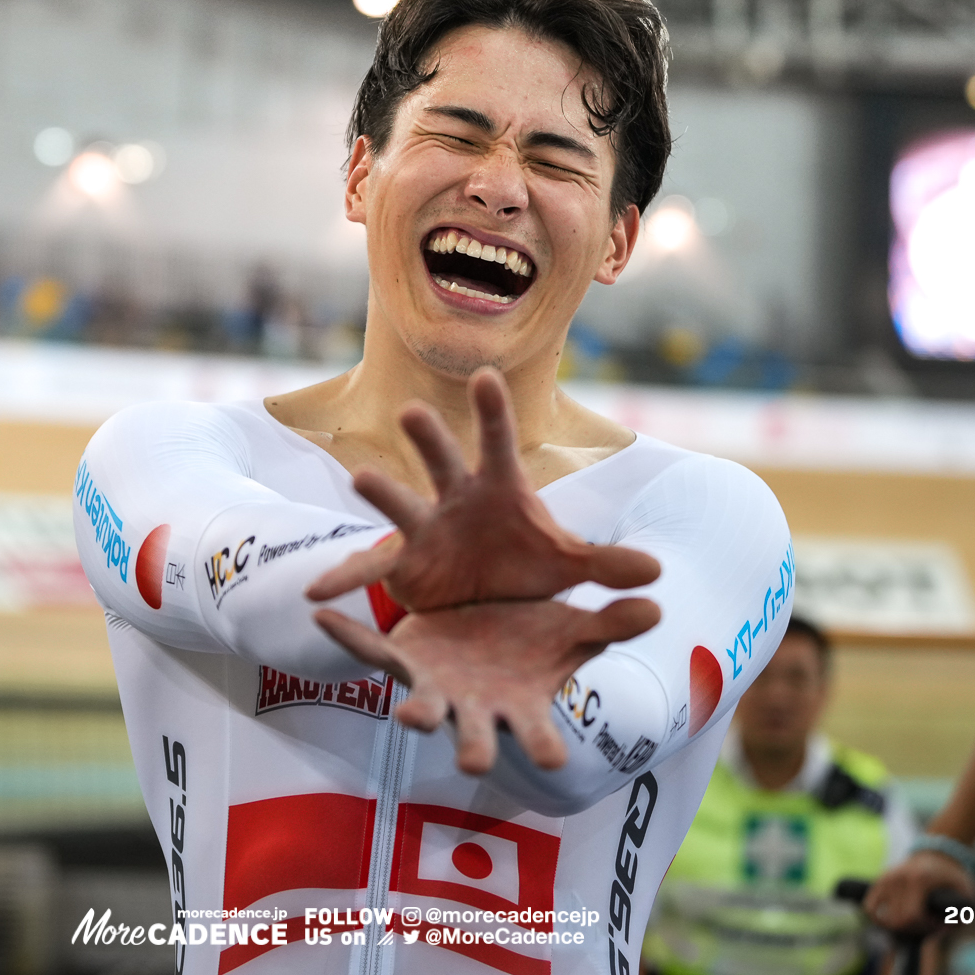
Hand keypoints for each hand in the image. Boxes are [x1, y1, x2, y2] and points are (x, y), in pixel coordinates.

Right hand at [306, 369, 659, 609]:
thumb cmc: (521, 564)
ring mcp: (422, 528)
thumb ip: (605, 565)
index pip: (499, 442)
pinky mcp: (401, 565)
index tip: (485, 377)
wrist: (482, 597)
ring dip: (381, 493)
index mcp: (498, 487)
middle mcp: (454, 497)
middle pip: (441, 461)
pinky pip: (369, 570)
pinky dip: (343, 581)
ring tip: (363, 480)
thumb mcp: (566, 566)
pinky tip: (316, 593)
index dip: (491, 411)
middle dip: (428, 438)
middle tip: (412, 411)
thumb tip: (658, 572)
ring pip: (399, 506)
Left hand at [316, 596, 658, 772]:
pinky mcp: (403, 659)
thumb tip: (659, 606)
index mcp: (520, 703)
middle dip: (475, 748)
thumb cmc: (533, 637)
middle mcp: (476, 706)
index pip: (537, 735)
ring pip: (421, 705)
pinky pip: (371, 652)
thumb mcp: (572, 626)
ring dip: (413, 710)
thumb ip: (610, 620)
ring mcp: (436, 688)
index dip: (543, 747)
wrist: (490, 620)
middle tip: (475, 761)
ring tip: (407, 712)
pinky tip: (324, 619)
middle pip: (475, 736)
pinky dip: (349, 638)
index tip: (553, 764)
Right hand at [864, 850, 974, 933]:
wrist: (936, 853)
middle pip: (899, 920)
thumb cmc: (951, 874)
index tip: (940, 924)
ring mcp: (887, 879)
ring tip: (914, 923)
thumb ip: (965, 909)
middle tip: (930, 925)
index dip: (928, 927)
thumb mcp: (966, 888)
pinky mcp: (879, 880)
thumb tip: (952, 926)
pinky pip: (869, 907)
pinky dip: (877, 919)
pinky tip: (891, 922)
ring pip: (884, 918)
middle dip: (916, 929)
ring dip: (900, 927)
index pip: (913, 916)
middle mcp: (899, 878)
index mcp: (919, 880)